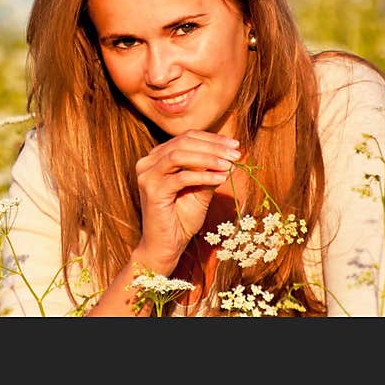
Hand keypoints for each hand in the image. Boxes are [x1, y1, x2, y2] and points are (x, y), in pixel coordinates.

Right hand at [132, 129, 240, 274]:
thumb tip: (230, 157)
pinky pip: (181, 177)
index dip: (212, 139)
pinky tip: (222, 179)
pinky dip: (204, 176)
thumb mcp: (200, 190)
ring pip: (179, 155)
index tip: (235, 145)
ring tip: (230, 164)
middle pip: (183, 142)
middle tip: (236, 154)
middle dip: (213, 146)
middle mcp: (148, 163)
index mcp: (157, 158)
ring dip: (208, 158)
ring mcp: (147, 176)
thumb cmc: (181, 219)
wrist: (166, 247)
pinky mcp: (152, 191)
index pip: (186, 138)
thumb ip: (209, 172)